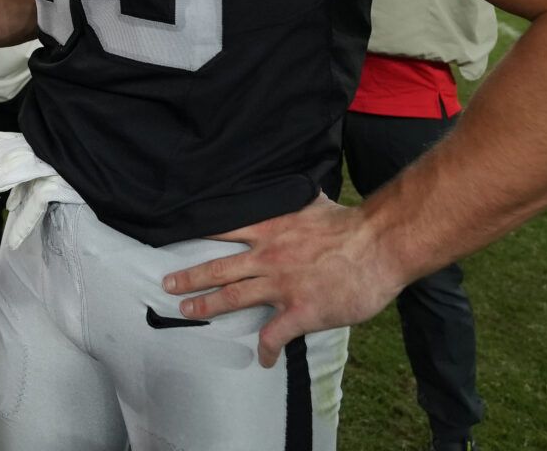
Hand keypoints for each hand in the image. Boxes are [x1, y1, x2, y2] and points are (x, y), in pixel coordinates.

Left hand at [159, 195, 403, 367]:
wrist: (378, 246)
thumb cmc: (350, 224)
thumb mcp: (312, 202)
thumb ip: (295, 202)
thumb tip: (296, 187)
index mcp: (270, 229)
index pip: (223, 230)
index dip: (197, 234)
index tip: (173, 238)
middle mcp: (268, 256)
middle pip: (219, 268)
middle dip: (190, 277)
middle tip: (167, 283)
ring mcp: (281, 285)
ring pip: (233, 298)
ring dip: (207, 306)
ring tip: (187, 311)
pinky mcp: (300, 311)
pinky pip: (274, 336)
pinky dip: (266, 350)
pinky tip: (263, 360)